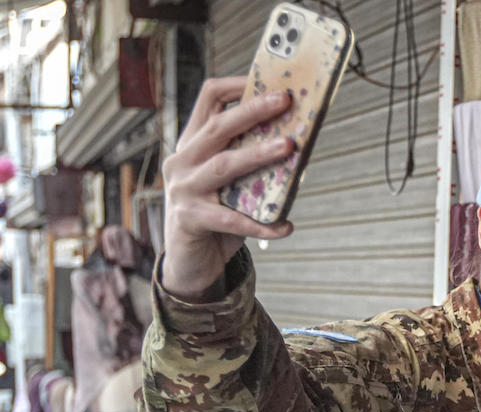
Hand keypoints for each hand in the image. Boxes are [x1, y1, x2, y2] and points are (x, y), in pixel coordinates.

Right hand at [160, 76, 296, 301]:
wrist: (189, 260)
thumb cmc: (217, 214)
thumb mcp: (231, 182)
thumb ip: (251, 162)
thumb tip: (297, 143)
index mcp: (192, 143)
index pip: (208, 100)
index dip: (236, 86)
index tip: (269, 81)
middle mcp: (182, 160)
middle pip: (218, 126)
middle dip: (253, 111)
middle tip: (285, 101)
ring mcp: (182, 189)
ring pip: (224, 165)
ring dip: (259, 154)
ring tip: (289, 146)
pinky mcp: (189, 219)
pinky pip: (232, 219)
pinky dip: (263, 224)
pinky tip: (286, 226)